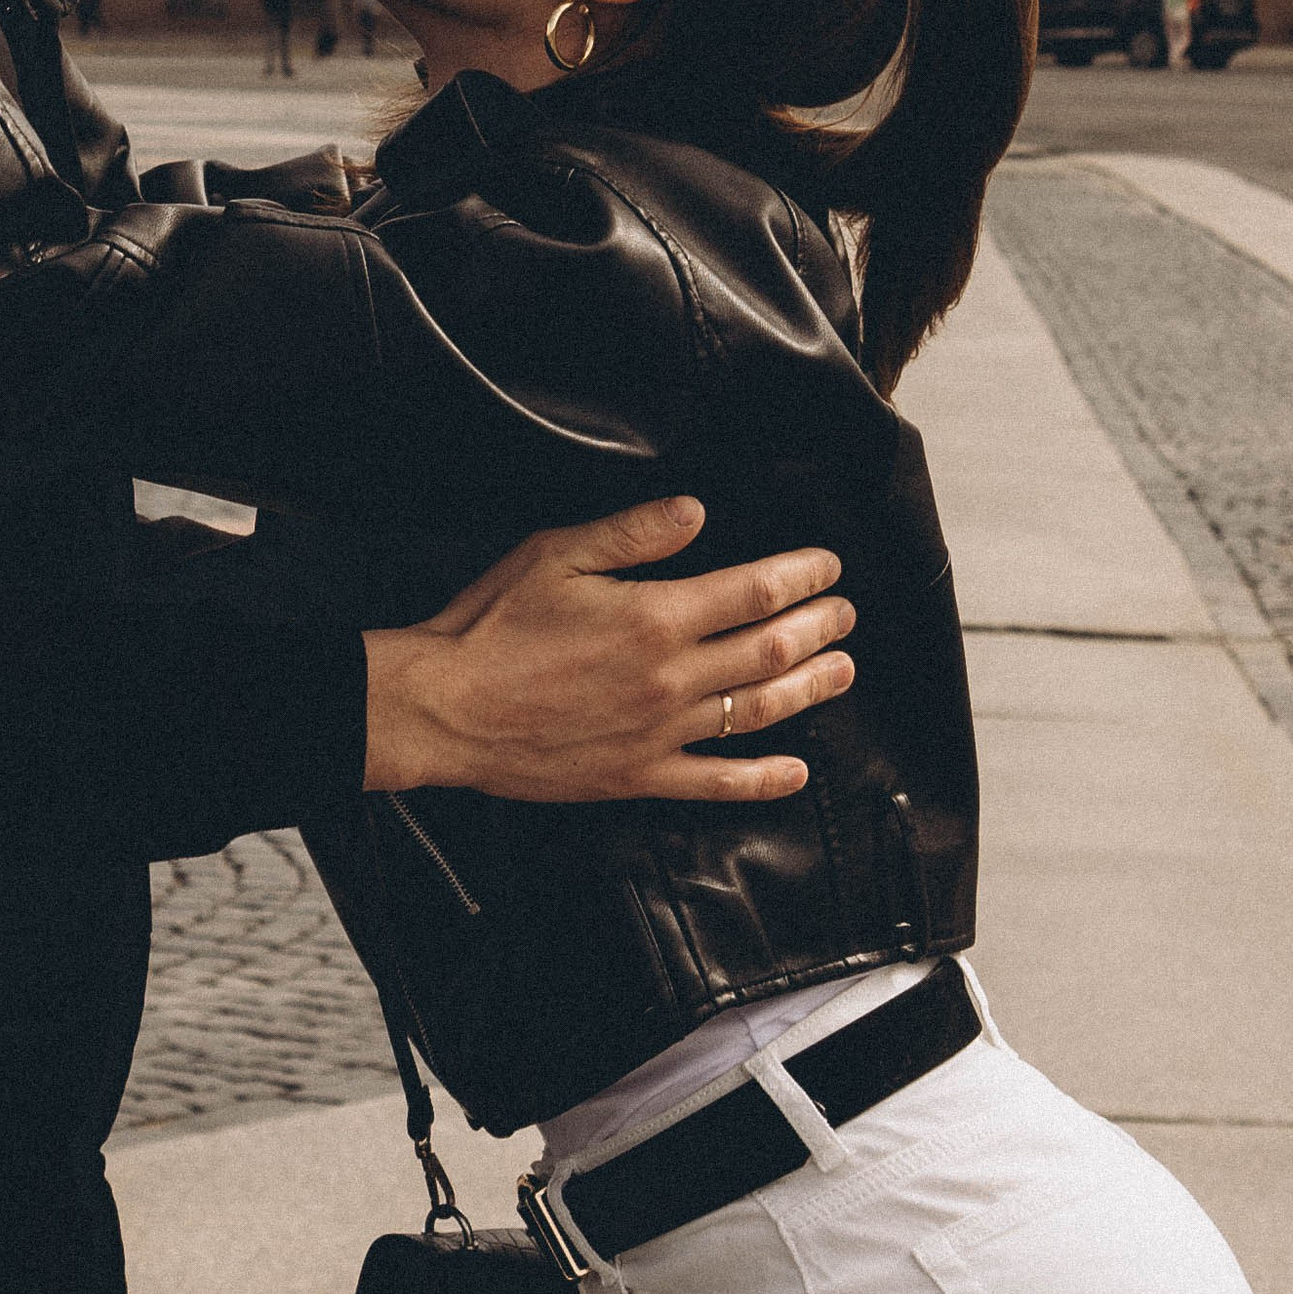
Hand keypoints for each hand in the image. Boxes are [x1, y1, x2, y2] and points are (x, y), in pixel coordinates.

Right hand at [362, 495, 855, 805]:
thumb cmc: (493, 625)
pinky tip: (797, 772)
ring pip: (759, 712)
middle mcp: (670, 678)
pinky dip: (763, 780)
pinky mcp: (639, 776)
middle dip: (819, 627)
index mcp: (654, 616)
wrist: (445, 709)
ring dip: (810, 688)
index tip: (828, 566)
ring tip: (843, 671)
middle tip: (847, 613)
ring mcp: (660, 733)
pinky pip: (716, 782)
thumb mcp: (557, 554)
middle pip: (770, 649)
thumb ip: (634, 533)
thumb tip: (697, 511)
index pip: (753, 591)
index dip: (800, 576)